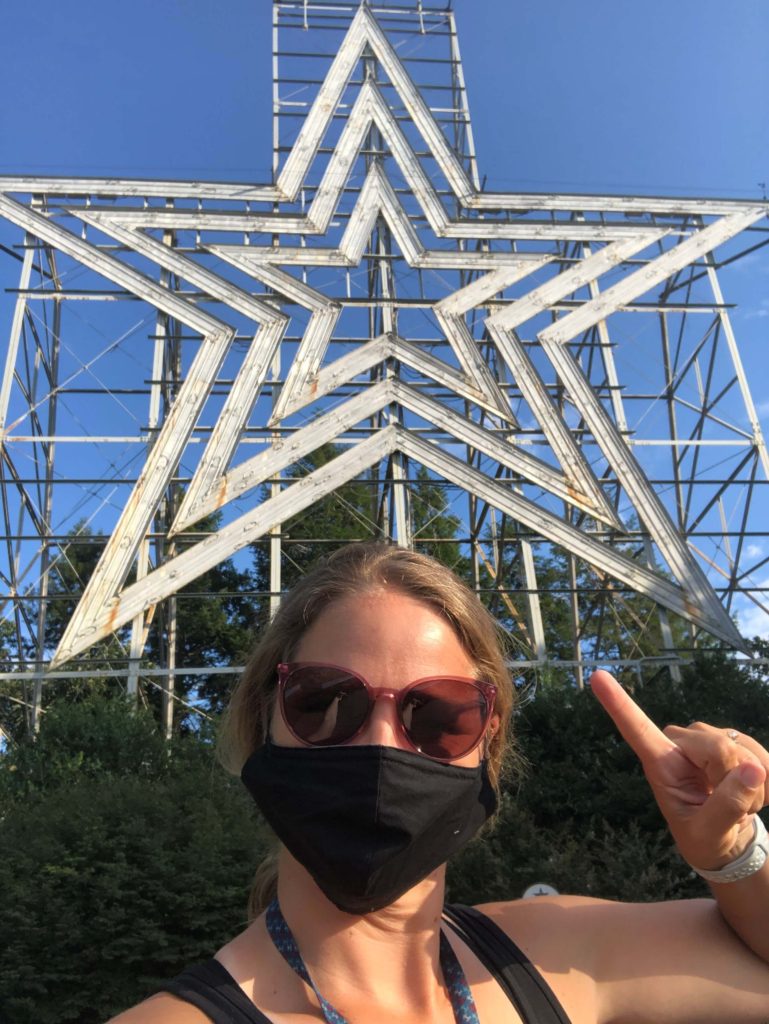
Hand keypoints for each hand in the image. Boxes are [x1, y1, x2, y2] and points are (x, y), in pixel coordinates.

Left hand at [590, 670, 768, 870]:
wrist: (730, 840)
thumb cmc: (705, 838)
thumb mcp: (709, 835)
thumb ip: (726, 808)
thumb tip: (752, 770)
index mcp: (661, 764)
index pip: (637, 730)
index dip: (618, 704)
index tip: (597, 676)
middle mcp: (682, 744)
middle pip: (717, 746)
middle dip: (733, 779)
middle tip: (727, 807)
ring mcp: (711, 739)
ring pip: (743, 751)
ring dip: (752, 785)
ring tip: (736, 802)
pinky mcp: (738, 742)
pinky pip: (764, 756)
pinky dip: (766, 781)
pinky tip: (753, 793)